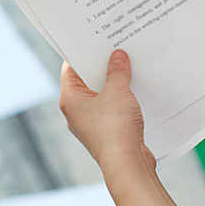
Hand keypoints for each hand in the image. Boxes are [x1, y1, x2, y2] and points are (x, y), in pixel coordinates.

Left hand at [59, 50, 155, 170]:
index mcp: (69, 99)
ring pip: (100, 96)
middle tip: (116, 50)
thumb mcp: (117, 91)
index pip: (70, 68)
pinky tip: (135, 92)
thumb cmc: (115, 129)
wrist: (127, 164)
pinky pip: (111, 110)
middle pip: (86, 82)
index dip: (83, 53)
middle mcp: (75, 112)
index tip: (96, 41)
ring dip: (113, 85)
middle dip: (102, 68)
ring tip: (128, 68)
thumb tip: (117, 57)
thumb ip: (117, 71)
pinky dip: (120, 100)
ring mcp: (90, 124)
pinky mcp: (105, 133)